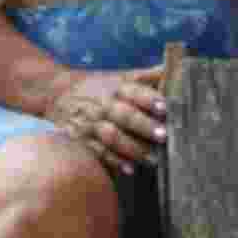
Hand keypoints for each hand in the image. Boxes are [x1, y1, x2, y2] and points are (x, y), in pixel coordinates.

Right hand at [47, 65, 166, 175]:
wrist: (57, 93)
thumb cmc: (99, 86)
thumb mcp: (121, 76)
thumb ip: (149, 77)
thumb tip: (180, 69)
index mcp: (116, 87)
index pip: (134, 91)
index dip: (149, 99)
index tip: (165, 107)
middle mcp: (104, 104)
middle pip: (125, 115)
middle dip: (144, 126)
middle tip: (163, 136)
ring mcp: (91, 123)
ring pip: (112, 137)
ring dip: (133, 148)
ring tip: (153, 159)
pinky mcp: (81, 140)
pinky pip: (97, 152)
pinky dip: (113, 161)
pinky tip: (129, 168)